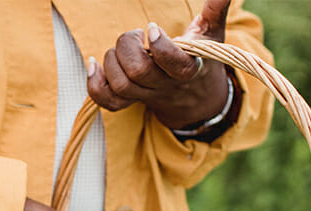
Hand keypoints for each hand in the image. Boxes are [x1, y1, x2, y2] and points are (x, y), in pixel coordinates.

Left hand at [86, 0, 231, 129]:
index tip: (152, 28)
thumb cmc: (201, 57)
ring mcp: (147, 95)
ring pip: (121, 86)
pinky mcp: (130, 101)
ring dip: (112, 61)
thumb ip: (216, 9)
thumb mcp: (212, 33)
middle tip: (135, 35)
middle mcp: (166, 85)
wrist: (193, 96)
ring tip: (122, 48)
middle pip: (139, 72)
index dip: (160, 46)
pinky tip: (94, 64)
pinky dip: (95, 84)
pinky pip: (108, 102)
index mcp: (190, 68)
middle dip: (128, 47)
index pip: (174, 63)